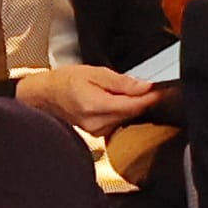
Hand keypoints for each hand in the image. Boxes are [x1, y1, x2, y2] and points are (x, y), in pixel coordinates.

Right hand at [17, 61, 163, 136]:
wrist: (44, 96)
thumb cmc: (63, 82)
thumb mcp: (94, 73)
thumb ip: (121, 82)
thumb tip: (145, 87)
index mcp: (96, 106)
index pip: (133, 106)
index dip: (151, 98)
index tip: (162, 90)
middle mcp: (97, 123)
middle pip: (132, 113)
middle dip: (141, 99)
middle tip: (145, 86)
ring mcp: (97, 131)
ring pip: (126, 118)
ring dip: (130, 105)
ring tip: (122, 91)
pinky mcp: (97, 134)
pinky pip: (117, 122)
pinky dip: (121, 111)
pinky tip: (114, 102)